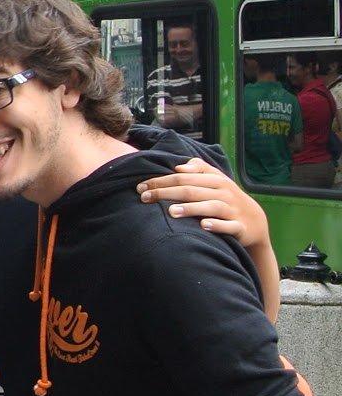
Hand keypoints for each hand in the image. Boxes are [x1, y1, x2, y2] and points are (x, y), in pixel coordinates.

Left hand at [138, 158, 267, 244]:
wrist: (255, 222)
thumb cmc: (226, 199)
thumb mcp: (216, 181)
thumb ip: (199, 170)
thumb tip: (179, 168)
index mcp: (215, 180)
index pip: (183, 178)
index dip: (161, 181)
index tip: (140, 187)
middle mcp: (223, 193)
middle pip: (192, 190)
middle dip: (167, 193)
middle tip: (145, 198)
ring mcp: (232, 210)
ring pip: (211, 207)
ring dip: (191, 208)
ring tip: (171, 212)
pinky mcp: (239, 227)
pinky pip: (229, 226)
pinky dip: (217, 225)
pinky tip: (204, 226)